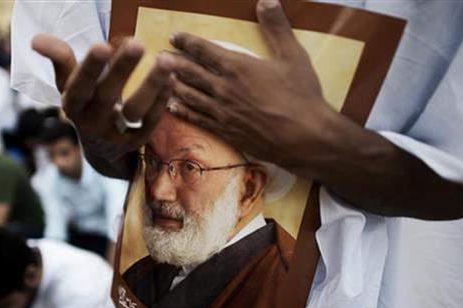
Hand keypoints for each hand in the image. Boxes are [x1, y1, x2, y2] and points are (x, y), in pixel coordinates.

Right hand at [31, 34, 172, 162]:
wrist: (100, 150)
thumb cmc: (85, 103)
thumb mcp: (69, 85)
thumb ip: (59, 59)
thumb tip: (36, 39)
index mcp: (73, 104)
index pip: (78, 87)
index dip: (89, 68)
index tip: (102, 45)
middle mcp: (91, 122)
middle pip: (107, 95)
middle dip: (121, 69)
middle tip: (137, 43)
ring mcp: (115, 135)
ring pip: (134, 111)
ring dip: (151, 85)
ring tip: (166, 60)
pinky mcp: (135, 142)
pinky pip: (150, 122)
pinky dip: (161, 101)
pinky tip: (172, 79)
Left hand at [165, 0, 333, 170]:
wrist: (305, 138)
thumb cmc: (302, 96)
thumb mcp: (293, 56)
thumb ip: (277, 27)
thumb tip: (267, 1)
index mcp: (238, 67)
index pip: (205, 50)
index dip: (188, 42)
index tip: (174, 37)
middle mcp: (224, 88)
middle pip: (191, 72)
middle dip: (173, 62)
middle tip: (158, 57)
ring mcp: (222, 111)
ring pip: (190, 95)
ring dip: (173, 85)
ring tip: (158, 78)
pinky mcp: (225, 131)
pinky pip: (198, 119)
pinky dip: (182, 112)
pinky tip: (172, 107)